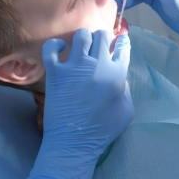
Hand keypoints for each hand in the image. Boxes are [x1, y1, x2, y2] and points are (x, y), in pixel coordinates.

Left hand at [21, 29, 133, 178]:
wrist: (74, 143)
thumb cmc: (102, 131)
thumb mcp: (127, 111)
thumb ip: (125, 89)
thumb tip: (118, 75)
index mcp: (117, 75)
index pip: (122, 47)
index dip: (121, 42)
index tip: (118, 42)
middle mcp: (98, 66)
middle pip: (101, 36)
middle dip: (102, 38)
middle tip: (97, 46)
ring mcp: (75, 67)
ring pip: (81, 36)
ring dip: (83, 38)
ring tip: (81, 47)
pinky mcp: (56, 73)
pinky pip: (51, 48)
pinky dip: (55, 45)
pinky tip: (59, 49)